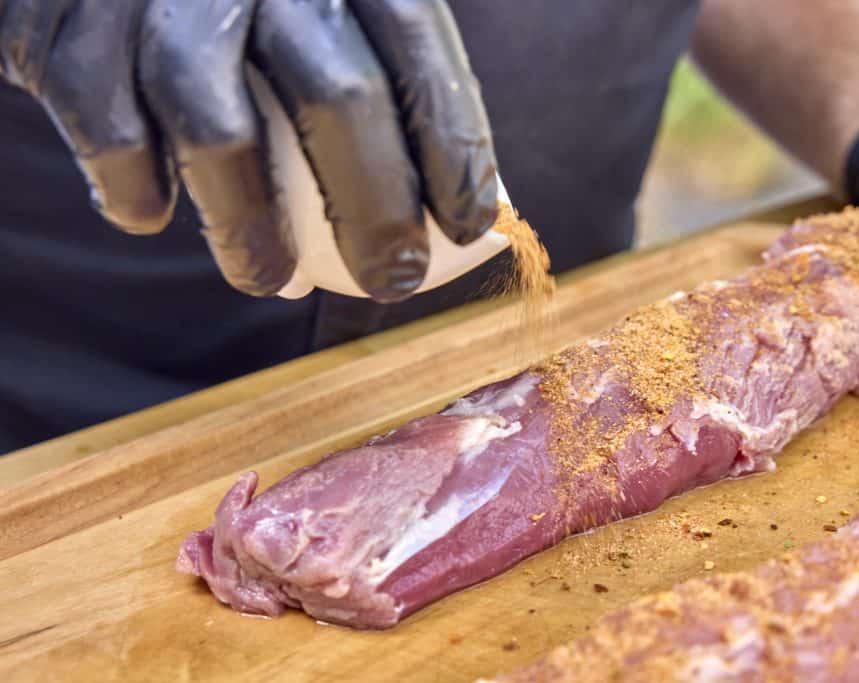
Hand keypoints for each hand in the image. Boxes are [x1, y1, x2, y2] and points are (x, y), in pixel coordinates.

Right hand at [0, 1, 497, 299]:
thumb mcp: (313, 5)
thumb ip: (369, 72)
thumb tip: (438, 211)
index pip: (419, 56)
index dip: (454, 150)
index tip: (469, 226)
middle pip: (339, 99)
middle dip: (377, 213)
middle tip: (395, 280)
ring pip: (222, 135)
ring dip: (252, 232)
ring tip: (273, 282)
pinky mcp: (70, 30)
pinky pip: (114, 138)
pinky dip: (137, 194)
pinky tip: (152, 214)